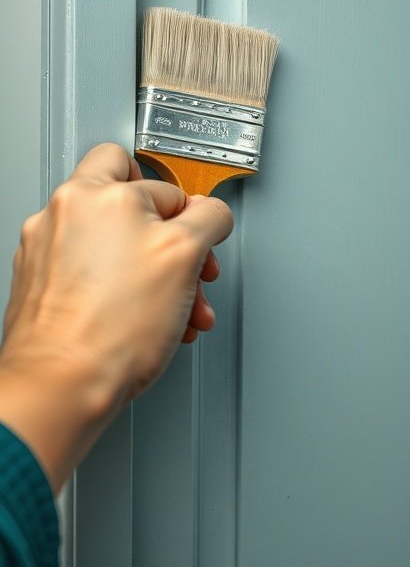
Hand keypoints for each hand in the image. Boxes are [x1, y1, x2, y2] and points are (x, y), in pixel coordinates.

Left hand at [0, 143, 233, 489]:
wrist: (61, 385)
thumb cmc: (110, 328)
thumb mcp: (186, 255)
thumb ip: (208, 218)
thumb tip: (210, 211)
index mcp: (92, 191)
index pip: (160, 181)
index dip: (191, 213)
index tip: (202, 239)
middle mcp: (62, 213)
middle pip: (132, 207)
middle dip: (170, 241)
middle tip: (188, 267)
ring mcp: (47, 250)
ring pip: (115, 245)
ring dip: (155, 273)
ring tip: (176, 308)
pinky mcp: (43, 286)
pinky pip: (94, 274)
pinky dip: (123, 291)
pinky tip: (147, 321)